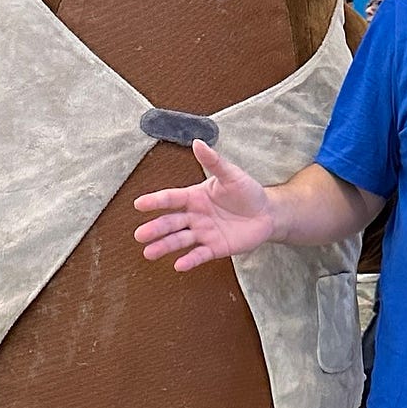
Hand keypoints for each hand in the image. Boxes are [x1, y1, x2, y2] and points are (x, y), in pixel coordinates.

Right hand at [134, 139, 274, 270]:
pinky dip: (189, 260)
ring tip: (149, 253)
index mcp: (195, 196)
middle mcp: (195, 216)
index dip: (156, 201)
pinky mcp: (215, 248)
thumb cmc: (247, 191)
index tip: (138, 204)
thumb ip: (214, 161)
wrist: (267, 213)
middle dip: (155, 228)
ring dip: (165, 246)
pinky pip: (200, 255)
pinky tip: (178, 265)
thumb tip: (198, 142)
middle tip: (140, 234)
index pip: (172, 198)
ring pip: (180, 240)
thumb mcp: (231, 174)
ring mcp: (203, 233)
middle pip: (171, 222)